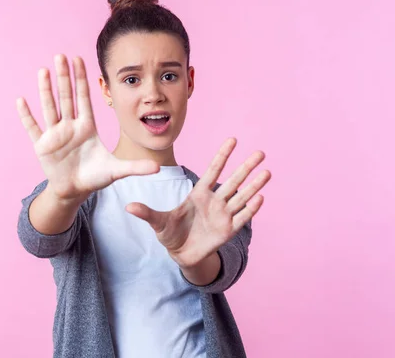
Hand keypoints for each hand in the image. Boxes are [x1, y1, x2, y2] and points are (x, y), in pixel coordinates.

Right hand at [16, 55, 159, 201]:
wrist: (74, 191)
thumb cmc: (95, 177)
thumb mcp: (116, 171)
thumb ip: (136, 167)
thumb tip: (159, 167)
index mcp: (86, 127)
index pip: (84, 98)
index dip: (81, 79)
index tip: (79, 59)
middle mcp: (70, 126)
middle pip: (66, 97)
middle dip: (63, 77)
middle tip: (60, 55)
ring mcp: (55, 135)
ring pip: (50, 108)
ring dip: (45, 90)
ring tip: (43, 71)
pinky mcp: (42, 146)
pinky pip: (33, 128)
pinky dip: (27, 116)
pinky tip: (21, 100)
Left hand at [126, 138, 270, 268]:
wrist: (180, 254)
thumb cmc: (170, 233)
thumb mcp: (157, 223)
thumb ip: (146, 213)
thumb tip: (128, 207)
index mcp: (198, 193)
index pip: (212, 170)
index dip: (222, 155)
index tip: (232, 140)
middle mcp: (214, 201)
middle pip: (233, 180)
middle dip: (246, 167)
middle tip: (260, 153)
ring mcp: (223, 215)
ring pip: (241, 196)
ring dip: (254, 185)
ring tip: (267, 172)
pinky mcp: (228, 230)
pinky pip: (241, 217)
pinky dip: (250, 209)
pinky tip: (260, 197)